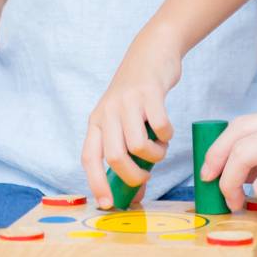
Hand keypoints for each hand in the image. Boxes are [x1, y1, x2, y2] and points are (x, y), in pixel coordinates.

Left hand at [81, 25, 181, 208]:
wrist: (151, 51)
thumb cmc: (137, 94)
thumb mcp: (122, 119)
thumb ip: (126, 151)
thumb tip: (135, 194)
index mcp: (97, 121)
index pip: (89, 158)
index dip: (96, 183)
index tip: (107, 204)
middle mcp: (108, 112)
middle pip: (115, 157)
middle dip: (133, 176)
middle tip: (146, 176)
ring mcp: (128, 102)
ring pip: (137, 145)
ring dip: (154, 155)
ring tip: (159, 148)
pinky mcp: (149, 93)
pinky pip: (160, 127)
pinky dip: (167, 136)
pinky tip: (166, 130)